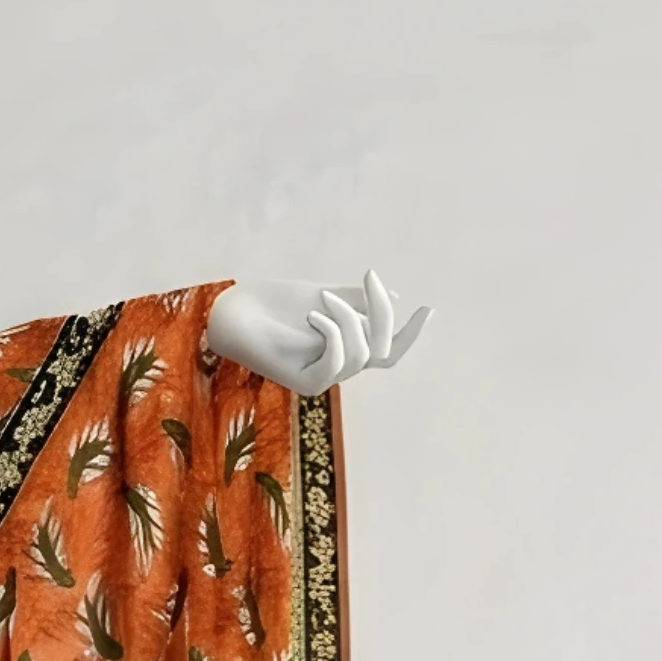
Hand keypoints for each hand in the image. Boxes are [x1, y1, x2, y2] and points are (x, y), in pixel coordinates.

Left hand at [204, 269, 431, 394]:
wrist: (232, 313)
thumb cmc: (272, 304)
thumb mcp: (322, 295)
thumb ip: (357, 300)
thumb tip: (396, 299)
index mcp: (344, 348)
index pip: (388, 350)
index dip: (410, 334)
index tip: (428, 308)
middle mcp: (336, 367)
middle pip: (382, 350)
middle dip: (382, 313)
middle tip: (371, 277)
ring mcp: (320, 378)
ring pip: (362, 356)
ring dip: (348, 319)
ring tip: (323, 298)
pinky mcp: (303, 383)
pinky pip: (336, 364)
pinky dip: (332, 335)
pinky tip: (313, 315)